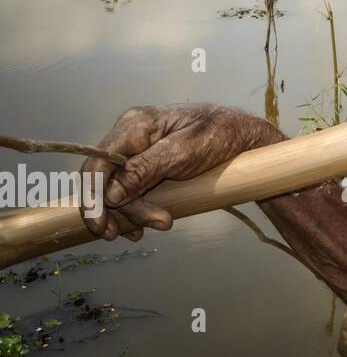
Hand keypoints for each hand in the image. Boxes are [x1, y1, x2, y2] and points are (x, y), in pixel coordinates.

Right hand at [80, 104, 283, 241]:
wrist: (244, 137)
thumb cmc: (220, 136)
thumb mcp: (184, 152)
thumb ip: (146, 170)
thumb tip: (111, 194)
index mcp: (135, 125)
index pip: (97, 163)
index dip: (92, 197)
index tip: (101, 226)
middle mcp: (128, 137)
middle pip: (105, 181)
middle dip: (121, 210)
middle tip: (142, 231)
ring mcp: (136, 152)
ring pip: (117, 191)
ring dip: (132, 213)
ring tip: (160, 223)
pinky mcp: (145, 166)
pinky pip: (129, 192)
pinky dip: (136, 210)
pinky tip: (144, 225)